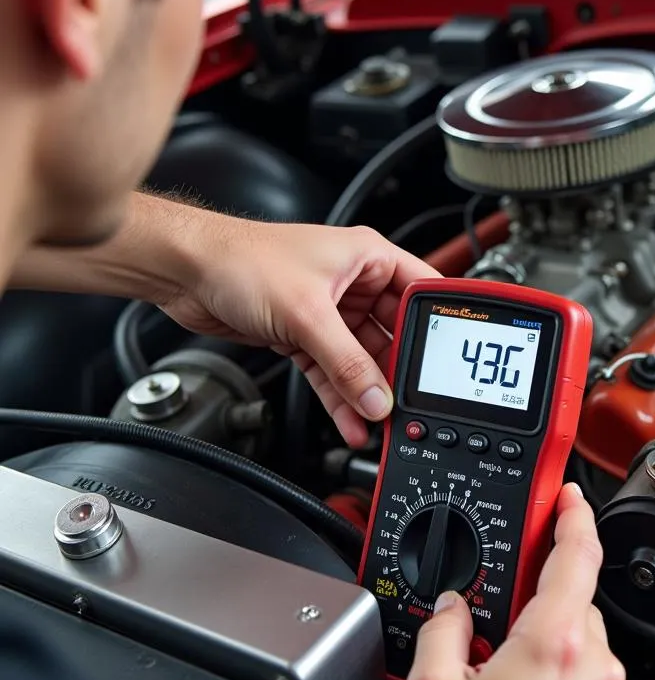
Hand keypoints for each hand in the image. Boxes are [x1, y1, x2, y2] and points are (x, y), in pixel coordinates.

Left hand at [160, 217, 437, 446]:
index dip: (435, 327)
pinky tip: (350, 420)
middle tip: (406, 404)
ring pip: (360, 361)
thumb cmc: (241, 260)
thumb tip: (378, 397)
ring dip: (366, 393)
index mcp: (368, 257)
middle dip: (396, 373)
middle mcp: (354, 283)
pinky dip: (340, 397)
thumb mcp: (307, 314)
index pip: (421, 292)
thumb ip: (346, 362)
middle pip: (393, 335)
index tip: (443, 364)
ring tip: (376, 422)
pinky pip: (333, 373)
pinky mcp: (305, 336)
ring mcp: (330, 312)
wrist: (186, 273)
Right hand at [404, 485, 636, 679]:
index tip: (568, 498)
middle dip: (540, 613)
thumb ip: (443, 630)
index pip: (578, 553)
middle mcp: (596, 670)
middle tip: (498, 645)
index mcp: (555, 642)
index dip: (573, 515)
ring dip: (553, 662)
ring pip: (586, 657)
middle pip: (575, 608)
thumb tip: (453, 609)